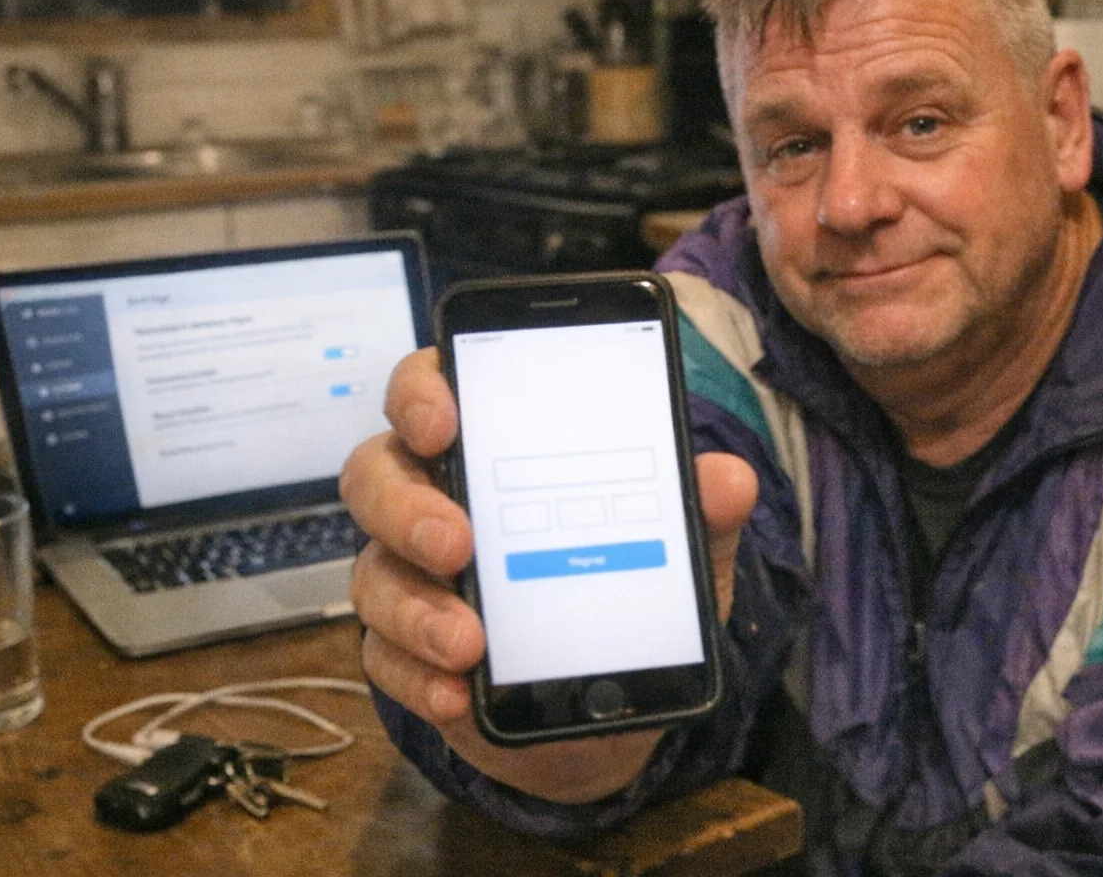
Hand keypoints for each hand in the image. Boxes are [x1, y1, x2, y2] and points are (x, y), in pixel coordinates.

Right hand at [343, 347, 757, 802]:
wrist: (607, 711)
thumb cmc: (622, 594)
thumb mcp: (674, 556)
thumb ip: (694, 514)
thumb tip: (729, 479)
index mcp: (489, 451)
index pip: (431, 392)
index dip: (421, 390)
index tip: (444, 418)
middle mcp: (433, 502)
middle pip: (377, 475)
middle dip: (408, 507)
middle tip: (458, 544)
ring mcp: (410, 578)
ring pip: (372, 573)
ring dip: (416, 608)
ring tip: (468, 643)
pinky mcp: (406, 654)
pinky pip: (385, 658)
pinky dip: (418, 676)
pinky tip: (456, 693)